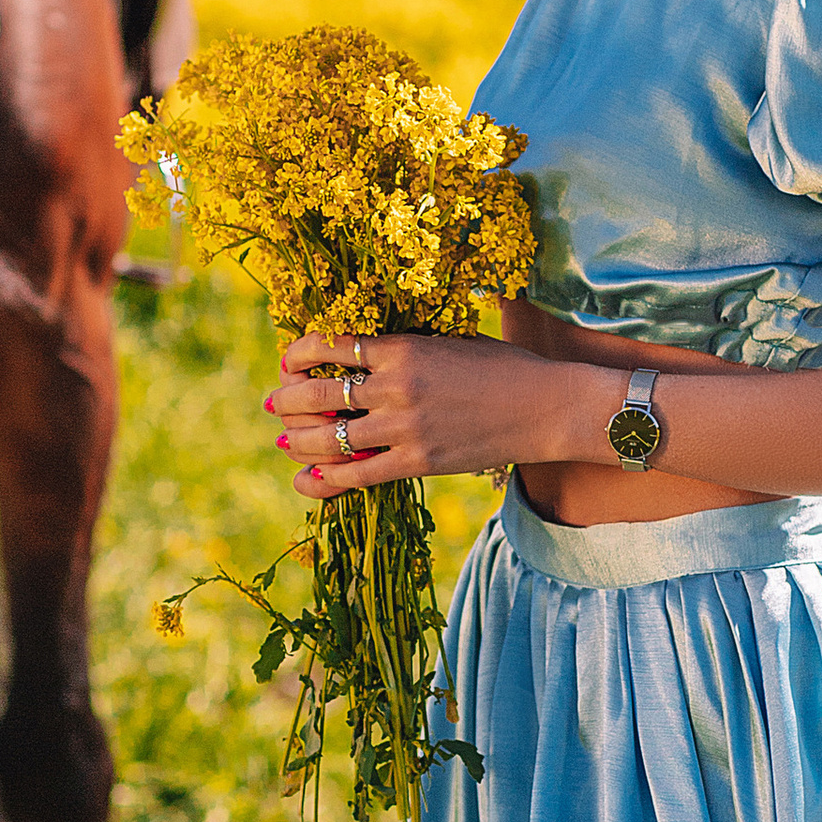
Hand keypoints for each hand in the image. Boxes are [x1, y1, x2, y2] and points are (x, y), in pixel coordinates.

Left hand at [266, 331, 569, 500]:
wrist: (546, 406)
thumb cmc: (504, 368)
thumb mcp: (450, 341)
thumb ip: (406, 348)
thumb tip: (365, 352)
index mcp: (402, 347)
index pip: (331, 346)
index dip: (298, 353)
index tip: (289, 359)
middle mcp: (396, 386)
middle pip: (318, 394)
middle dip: (287, 399)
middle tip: (274, 402)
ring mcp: (405, 427)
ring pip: (330, 438)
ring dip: (299, 441)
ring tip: (286, 441)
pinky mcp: (418, 462)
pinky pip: (359, 474)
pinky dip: (327, 479)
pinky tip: (309, 479)